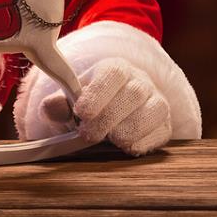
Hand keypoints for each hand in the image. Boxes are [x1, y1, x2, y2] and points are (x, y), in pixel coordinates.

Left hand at [39, 58, 171, 155]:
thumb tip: (51, 107)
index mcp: (116, 69)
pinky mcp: (165, 125)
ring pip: (154, 110)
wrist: (113, 116)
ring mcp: (157, 102)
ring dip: (128, 130)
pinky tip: (126, 147)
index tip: (82, 112)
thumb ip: (58, 105)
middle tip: (88, 135)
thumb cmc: (90, 108)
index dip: (99, 91)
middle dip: (109, 118)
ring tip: (110, 140)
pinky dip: (144, 142)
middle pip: (134, 93)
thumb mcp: (70, 104)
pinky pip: (162, 132)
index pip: (114, 72)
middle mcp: (141, 82)